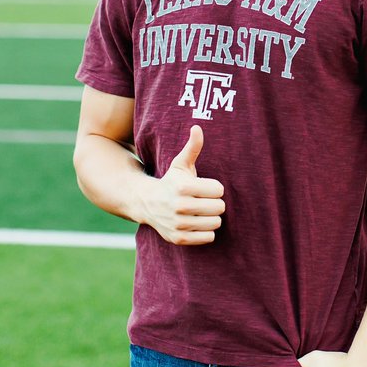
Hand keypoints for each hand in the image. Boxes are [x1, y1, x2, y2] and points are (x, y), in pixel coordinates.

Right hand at [139, 125, 224, 244]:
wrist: (147, 203)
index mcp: (183, 187)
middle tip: (205, 201)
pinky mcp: (178, 238)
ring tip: (202, 212)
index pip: (219, 190)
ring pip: (215, 223)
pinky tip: (198, 224)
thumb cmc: (171, 181)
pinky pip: (208, 238)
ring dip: (212, 218)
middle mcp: (179, 206)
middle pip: (219, 207)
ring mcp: (178, 224)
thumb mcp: (181, 164)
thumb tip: (197, 127)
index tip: (205, 188)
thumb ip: (192, 147)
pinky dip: (207, 232)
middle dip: (215, 203)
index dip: (214, 188)